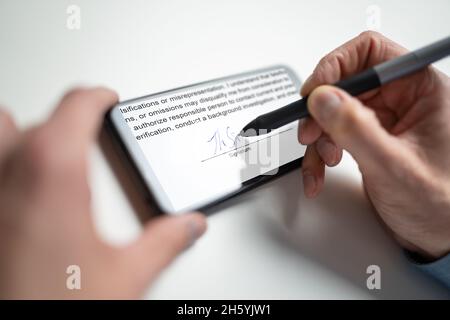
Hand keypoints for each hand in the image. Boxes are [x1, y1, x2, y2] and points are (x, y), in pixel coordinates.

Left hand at [0, 87, 206, 298]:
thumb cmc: (56, 305)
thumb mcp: (127, 275)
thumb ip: (166, 241)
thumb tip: (191, 226)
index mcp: (55, 171)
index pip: (77, 105)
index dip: (98, 97)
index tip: (108, 100)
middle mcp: (11, 171)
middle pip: (36, 116)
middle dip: (65, 119)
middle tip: (85, 131)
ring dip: (20, 130)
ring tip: (45, 143)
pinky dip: (5, 160)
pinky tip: (21, 184)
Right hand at [298, 31, 449, 259]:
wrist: (440, 237)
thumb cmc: (440, 204)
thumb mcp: (394, 167)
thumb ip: (357, 130)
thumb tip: (324, 99)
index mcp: (420, 90)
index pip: (370, 52)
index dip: (336, 66)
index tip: (314, 93)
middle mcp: (400, 100)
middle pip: (343, 83)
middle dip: (320, 111)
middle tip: (310, 133)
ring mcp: (382, 121)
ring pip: (332, 111)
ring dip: (317, 137)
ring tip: (321, 162)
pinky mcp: (368, 140)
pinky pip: (332, 134)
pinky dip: (319, 153)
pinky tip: (320, 173)